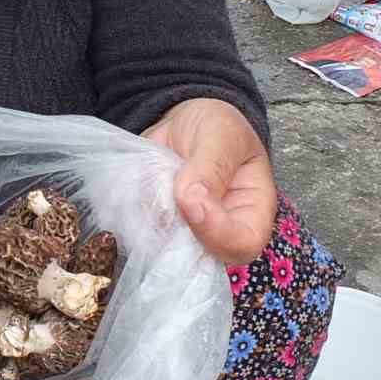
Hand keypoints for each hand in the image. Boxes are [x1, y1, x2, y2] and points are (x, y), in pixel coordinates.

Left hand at [142, 99, 276, 266]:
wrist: (185, 122)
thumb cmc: (218, 129)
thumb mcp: (221, 135)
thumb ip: (210, 169)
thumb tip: (192, 202)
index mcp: (251, 212)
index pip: (242, 243)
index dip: (216, 233)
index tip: (190, 200)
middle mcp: (217, 232)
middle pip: (197, 256)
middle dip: (172, 227)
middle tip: (162, 186)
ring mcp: (183, 234)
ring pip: (159, 246)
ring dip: (146, 213)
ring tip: (151, 173)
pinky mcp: (155, 228)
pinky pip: (135, 231)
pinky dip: (129, 207)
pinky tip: (137, 179)